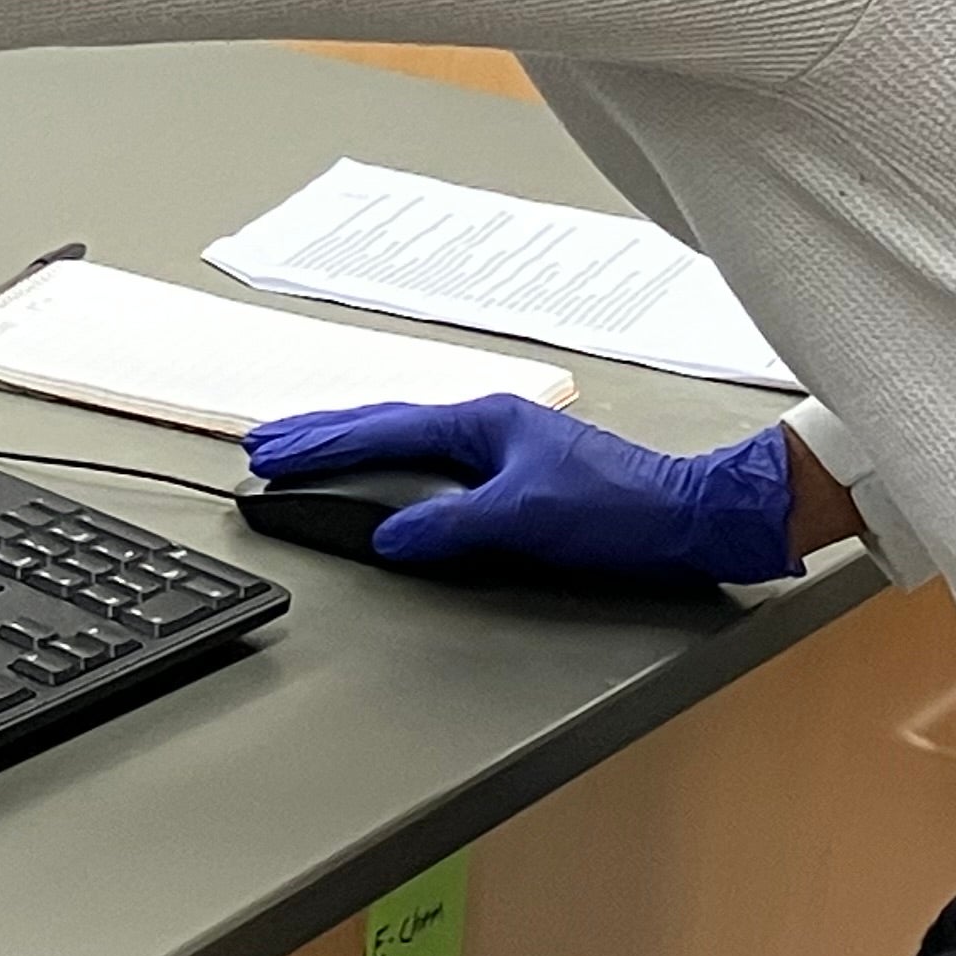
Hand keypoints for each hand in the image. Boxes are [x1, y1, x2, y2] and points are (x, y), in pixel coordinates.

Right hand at [245, 395, 799, 584]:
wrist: (689, 515)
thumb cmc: (622, 508)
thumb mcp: (526, 517)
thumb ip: (450, 526)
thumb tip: (391, 535)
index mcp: (483, 420)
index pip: (382, 429)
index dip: (322, 443)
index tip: (272, 451)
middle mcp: (488, 423)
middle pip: (385, 423)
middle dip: (321, 434)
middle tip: (266, 444)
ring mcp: (502, 445)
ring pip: (405, 438)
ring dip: (351, 444)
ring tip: (305, 450)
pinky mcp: (515, 472)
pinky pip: (430, 460)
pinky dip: (390, 462)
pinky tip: (381, 472)